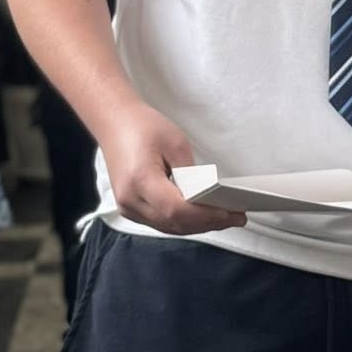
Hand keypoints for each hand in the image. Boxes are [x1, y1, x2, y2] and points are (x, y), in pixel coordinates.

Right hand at [98, 103, 247, 235]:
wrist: (114, 123)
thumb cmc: (143, 126)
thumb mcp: (176, 143)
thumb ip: (192, 173)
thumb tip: (208, 196)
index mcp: (140, 180)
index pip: (176, 210)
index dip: (205, 215)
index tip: (230, 213)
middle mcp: (130, 200)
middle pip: (174, 223)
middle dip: (208, 223)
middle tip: (237, 217)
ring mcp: (128, 207)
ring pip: (168, 227)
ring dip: (198, 226)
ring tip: (225, 218)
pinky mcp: (131, 208)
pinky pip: (161, 222)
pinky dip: (183, 222)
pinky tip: (203, 216)